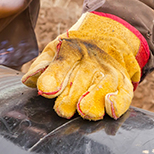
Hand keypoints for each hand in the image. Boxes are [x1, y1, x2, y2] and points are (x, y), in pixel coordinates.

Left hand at [21, 12, 149, 119]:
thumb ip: (41, 67)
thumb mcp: (54, 52)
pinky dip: (118, 102)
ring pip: (102, 88)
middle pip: (80, 81)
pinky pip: (123, 94)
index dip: (54, 77)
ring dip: (93, 101)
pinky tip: (110, 108)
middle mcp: (92, 61)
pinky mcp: (123, 84)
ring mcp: (109, 72)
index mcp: (71, 51)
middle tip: (62, 110)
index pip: (63, 63)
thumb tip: (29, 80)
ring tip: (83, 111)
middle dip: (70, 98)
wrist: (107, 41)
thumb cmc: (72, 54)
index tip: (46, 90)